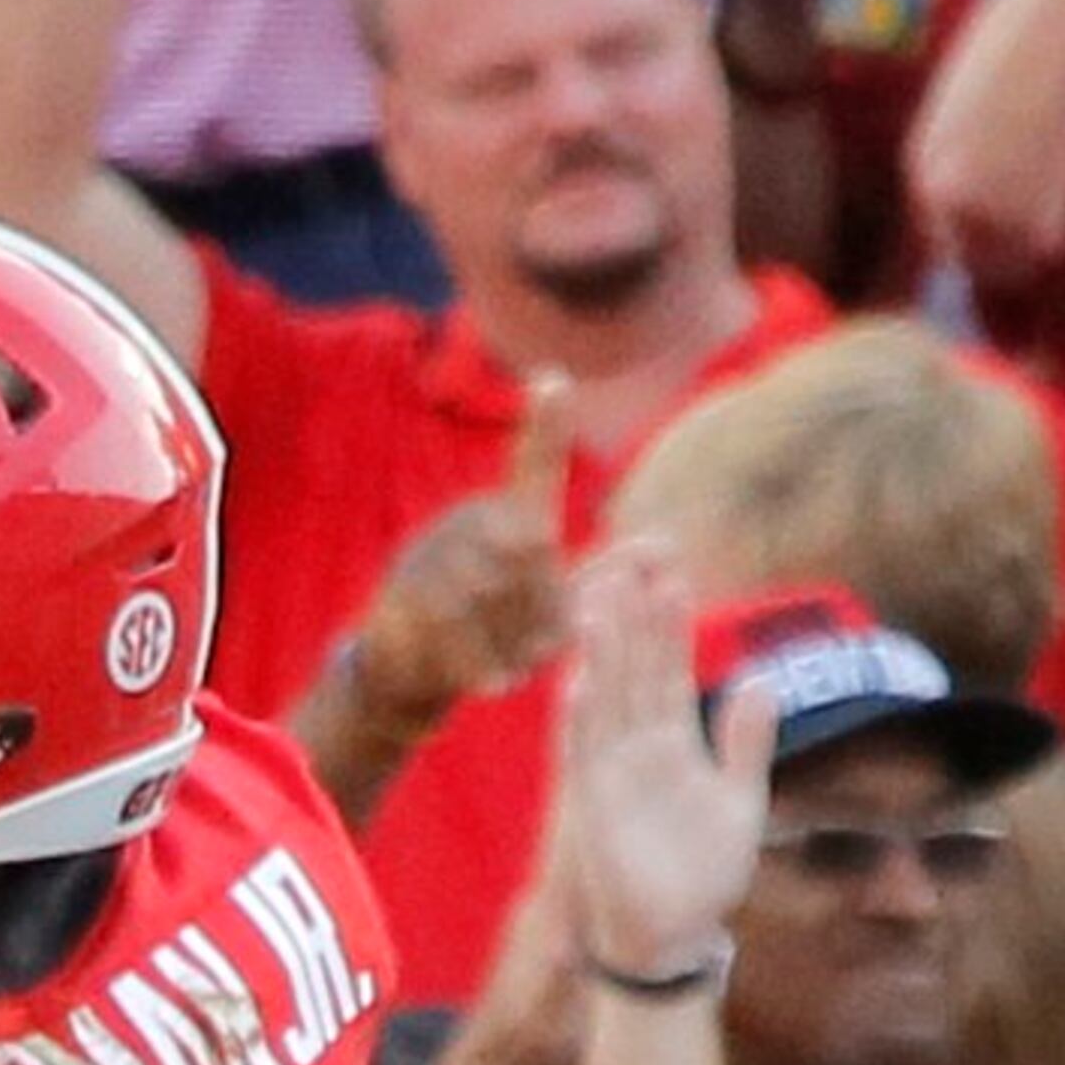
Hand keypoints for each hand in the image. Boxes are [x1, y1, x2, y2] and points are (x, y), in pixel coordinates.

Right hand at [337, 385, 581, 752]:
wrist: (405, 674)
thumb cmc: (492, 634)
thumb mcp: (551, 608)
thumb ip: (601, 576)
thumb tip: (664, 543)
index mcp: (508, 516)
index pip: (534, 465)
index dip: (544, 425)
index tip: (553, 379)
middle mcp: (467, 520)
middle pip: (531, 557)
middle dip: (541, 614)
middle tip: (533, 650)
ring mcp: (428, 552)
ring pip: (492, 595)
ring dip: (510, 646)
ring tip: (507, 668)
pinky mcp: (400, 593)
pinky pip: (455, 630)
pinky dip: (481, 666)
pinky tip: (492, 685)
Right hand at [557, 528, 772, 981]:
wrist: (673, 940)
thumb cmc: (702, 876)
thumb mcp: (740, 801)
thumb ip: (747, 744)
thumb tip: (765, 683)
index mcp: (672, 745)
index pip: (668, 671)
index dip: (669, 625)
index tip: (673, 573)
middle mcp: (636, 751)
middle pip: (633, 672)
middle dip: (633, 618)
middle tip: (633, 558)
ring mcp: (611, 777)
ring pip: (605, 700)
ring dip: (602, 653)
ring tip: (601, 596)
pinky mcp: (594, 810)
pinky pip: (583, 758)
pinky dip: (580, 721)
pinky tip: (578, 680)